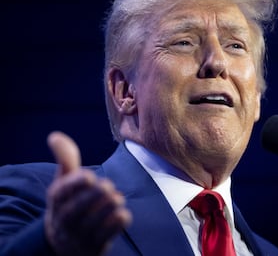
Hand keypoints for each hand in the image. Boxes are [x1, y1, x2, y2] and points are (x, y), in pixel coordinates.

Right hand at [45, 131, 131, 255]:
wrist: (64, 242)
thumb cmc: (68, 202)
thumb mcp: (64, 182)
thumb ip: (65, 159)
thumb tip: (54, 135)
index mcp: (56, 199)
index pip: (64, 190)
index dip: (78, 182)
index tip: (90, 177)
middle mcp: (64, 218)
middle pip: (86, 202)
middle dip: (102, 190)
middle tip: (107, 187)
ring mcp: (79, 235)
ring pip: (102, 214)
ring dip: (114, 203)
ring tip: (115, 200)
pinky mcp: (94, 247)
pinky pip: (112, 229)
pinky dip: (120, 219)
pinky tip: (121, 215)